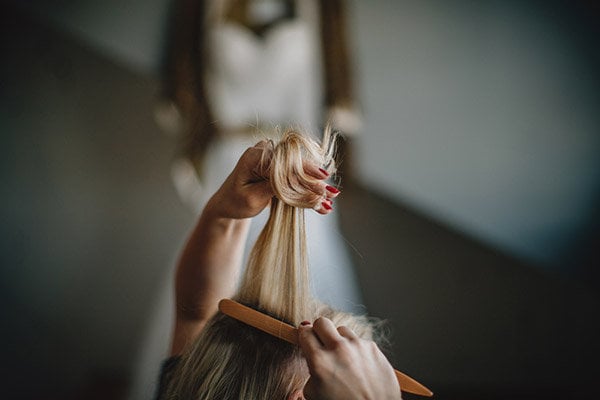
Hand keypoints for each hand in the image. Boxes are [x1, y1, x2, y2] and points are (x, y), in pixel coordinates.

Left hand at [207, 141, 339, 218]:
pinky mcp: (279, 169)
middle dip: (315, 182)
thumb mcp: (252, 198)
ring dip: (314, 188)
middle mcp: (266, 152)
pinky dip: (308, 192)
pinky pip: (297, 179)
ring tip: (329, 203)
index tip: (322, 181)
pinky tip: (321, 205)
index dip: (306, 172)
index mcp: (255, 156)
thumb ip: (275, 188)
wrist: (227, 204)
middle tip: (332, 195)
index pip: (285, 162)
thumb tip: (299, 183)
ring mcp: (274, 160)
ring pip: (299, 173)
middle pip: (296, 166)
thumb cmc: (235, 202)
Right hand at [298, 318, 401, 399]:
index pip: (305, 333)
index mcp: (320, 361)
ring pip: (342, 330)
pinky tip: (358, 364)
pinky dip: (356, 350)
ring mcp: (358, 346)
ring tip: (343, 358)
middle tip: (321, 342)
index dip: (304, 335)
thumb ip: (310, 371)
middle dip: (319, 330)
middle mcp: (338, 349)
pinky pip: (359, 341)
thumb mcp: (314, 394)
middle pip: (322, 322)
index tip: (306, 338)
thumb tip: (310, 355)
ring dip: (339, 340)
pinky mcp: (373, 348)